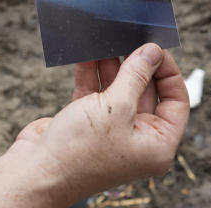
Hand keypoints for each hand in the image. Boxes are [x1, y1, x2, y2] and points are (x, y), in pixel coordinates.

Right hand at [11, 44, 189, 204]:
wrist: (35, 172)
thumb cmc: (80, 152)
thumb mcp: (116, 107)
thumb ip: (136, 75)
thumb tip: (153, 51)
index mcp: (157, 144)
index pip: (176, 102)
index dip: (168, 72)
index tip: (156, 48)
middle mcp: (137, 138)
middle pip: (146, 91)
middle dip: (138, 64)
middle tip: (131, 37)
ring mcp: (111, 130)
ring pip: (119, 88)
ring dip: (113, 64)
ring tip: (110, 38)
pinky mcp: (86, 122)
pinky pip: (96, 91)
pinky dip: (92, 72)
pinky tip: (88, 52)